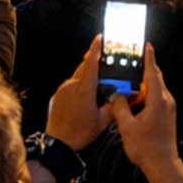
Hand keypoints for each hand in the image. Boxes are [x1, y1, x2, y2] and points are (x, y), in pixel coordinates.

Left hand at [49, 34, 111, 151]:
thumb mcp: (103, 121)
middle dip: (95, 62)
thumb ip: (114, 105)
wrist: (57, 145)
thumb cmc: (81, 133)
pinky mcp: (57, 95)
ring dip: (87, 75)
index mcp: (84, 89)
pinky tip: (84, 97)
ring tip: (96, 85)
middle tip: (106, 63)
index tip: (100, 37)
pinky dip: (79, 84)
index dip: (96, 48)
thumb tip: (124, 95)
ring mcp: (63, 89)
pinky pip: (71, 84)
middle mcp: (72, 85)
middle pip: (85, 66)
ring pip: (78, 75)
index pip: (91, 63)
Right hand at [107, 44, 182, 182]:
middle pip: (156, 78)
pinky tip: (137, 96)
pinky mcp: (167, 114)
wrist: (162, 164)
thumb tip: (115, 93)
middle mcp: (166, 99)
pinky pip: (157, 96)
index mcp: (158, 99)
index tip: (146, 45)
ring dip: (145, 82)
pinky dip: (148, 92)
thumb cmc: (145, 147)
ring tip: (132, 77)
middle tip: (134, 58)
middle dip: (145, 68)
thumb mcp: (127, 127)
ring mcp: (168, 106)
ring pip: (157, 88)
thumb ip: (120, 108)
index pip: (153, 73)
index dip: (149, 58)